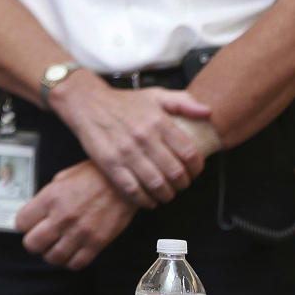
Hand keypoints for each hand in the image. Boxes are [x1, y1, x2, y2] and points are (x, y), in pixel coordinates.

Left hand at [15, 160, 134, 269]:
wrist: (124, 182)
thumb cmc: (92, 176)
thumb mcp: (62, 178)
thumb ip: (46, 198)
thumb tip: (35, 214)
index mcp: (50, 198)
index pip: (21, 223)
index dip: (23, 224)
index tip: (29, 224)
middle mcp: (62, 217)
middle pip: (32, 244)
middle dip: (33, 242)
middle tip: (40, 238)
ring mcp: (80, 232)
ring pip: (52, 258)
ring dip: (51, 254)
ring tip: (56, 246)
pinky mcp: (97, 243)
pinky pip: (76, 264)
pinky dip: (70, 261)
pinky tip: (71, 251)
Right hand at [51, 72, 211, 205]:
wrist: (86, 102)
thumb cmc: (122, 102)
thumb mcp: (155, 95)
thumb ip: (183, 102)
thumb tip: (207, 113)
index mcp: (158, 121)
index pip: (189, 153)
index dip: (197, 168)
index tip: (194, 171)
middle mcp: (144, 137)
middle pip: (175, 173)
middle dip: (183, 184)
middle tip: (181, 185)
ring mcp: (126, 151)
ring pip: (156, 184)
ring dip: (166, 195)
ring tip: (166, 193)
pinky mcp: (109, 163)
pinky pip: (132, 190)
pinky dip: (144, 200)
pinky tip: (148, 199)